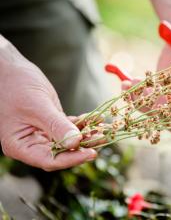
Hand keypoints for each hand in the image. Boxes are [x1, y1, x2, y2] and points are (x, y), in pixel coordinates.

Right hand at [0, 36, 96, 170]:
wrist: (9, 69)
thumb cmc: (15, 85)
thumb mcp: (38, 107)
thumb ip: (56, 125)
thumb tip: (75, 142)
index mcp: (21, 146)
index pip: (49, 160)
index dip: (71, 159)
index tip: (91, 153)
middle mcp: (31, 143)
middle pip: (61, 153)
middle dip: (82, 146)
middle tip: (102, 139)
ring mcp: (41, 133)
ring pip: (67, 140)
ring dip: (85, 135)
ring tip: (102, 128)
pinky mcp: (50, 123)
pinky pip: (68, 127)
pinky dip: (81, 123)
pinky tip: (95, 118)